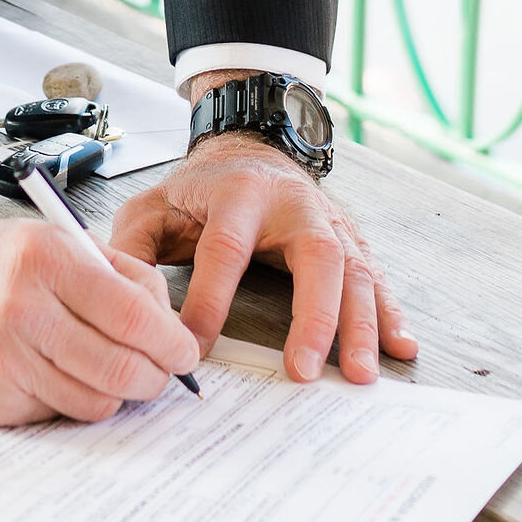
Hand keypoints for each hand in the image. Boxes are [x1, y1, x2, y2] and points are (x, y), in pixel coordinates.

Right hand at [0, 179, 201, 426]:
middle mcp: (23, 311)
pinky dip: (66, 400)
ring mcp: (2, 361)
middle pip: (123, 371)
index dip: (173, 344)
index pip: (137, 319)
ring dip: (114, 394)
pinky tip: (51, 374)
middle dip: (155, 378)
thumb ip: (116, 275)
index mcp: (46, 261)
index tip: (183, 352)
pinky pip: (54, 414)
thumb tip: (168, 325)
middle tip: (158, 373)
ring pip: (95, 403)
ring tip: (107, 372)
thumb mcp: (51, 241)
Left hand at [110, 135, 417, 384]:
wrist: (248, 147)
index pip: (224, 249)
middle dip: (312, 316)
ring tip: (359, 374)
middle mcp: (292, 205)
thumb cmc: (198, 190)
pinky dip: (390, 313)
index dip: (209, 300)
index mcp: (236, 193)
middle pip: (314, 256)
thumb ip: (131, 250)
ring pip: (354, 270)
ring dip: (360, 324)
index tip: (192, 349)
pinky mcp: (349, 239)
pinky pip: (375, 276)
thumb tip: (120, 300)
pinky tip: (401, 347)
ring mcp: (327, 221)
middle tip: (303, 371)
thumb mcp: (152, 206)